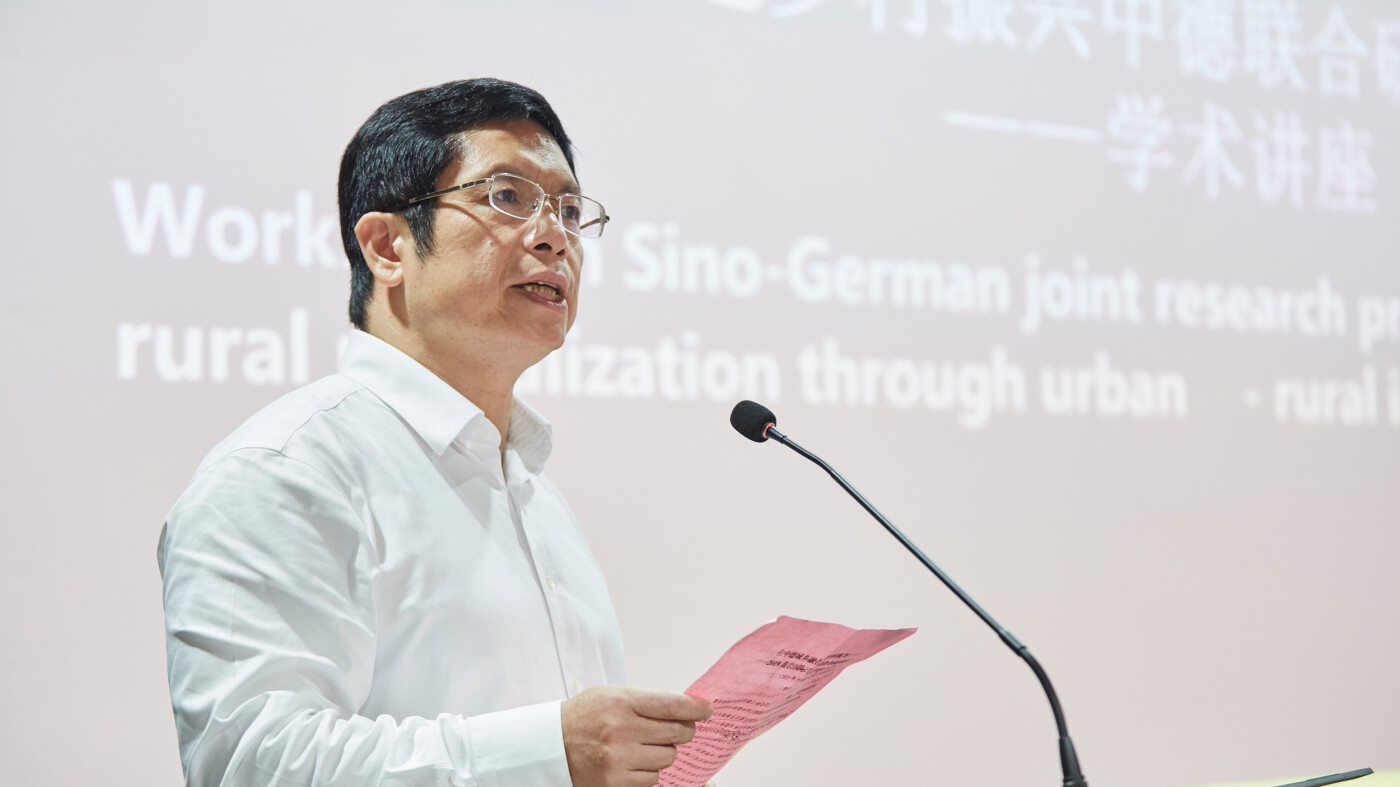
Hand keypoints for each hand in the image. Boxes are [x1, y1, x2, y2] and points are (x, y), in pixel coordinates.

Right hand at [562, 686, 712, 786]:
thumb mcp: (611, 695)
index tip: (706, 709)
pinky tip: (634, 761)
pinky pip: (652, 779)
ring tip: (644, 745)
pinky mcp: (615, 782)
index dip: (695, 708)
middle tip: (679, 729)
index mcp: (620, 702)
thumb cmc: (584, 716)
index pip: (671, 704)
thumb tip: (685, 709)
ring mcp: (618, 759)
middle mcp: (620, 729)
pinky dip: (648, 771)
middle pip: (676, 733)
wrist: (550, 745)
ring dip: (663, 752)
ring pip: (667, 758)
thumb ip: (646, 701)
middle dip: (683, 731)